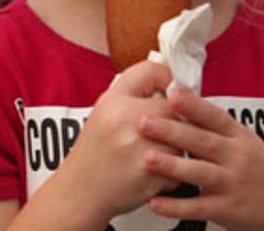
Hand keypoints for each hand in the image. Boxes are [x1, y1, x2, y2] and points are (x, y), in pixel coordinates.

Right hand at [31, 61, 181, 224]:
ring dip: (177, 146)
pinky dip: (172, 171)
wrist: (80, 192)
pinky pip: (181, 165)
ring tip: (154, 153)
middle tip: (161, 131)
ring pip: (183, 137)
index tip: (170, 89)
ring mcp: (140, 147)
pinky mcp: (152, 174)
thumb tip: (168, 83)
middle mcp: (126, 121)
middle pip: (175, 106)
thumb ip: (133, 94)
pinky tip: (152, 172)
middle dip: (175, 118)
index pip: (151, 72)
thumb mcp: (104, 112)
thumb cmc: (94, 153)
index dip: (166, 79)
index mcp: (113, 101)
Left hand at [140, 86, 263, 228]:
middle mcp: (236, 158)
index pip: (215, 116)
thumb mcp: (244, 141)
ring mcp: (232, 184)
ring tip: (147, 158)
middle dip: (172, 130)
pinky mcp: (227, 210)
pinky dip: (176, 206)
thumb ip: (214, 125)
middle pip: (203, 141)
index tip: (172, 93)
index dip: (194, 105)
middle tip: (144, 122)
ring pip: (200, 173)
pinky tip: (156, 201)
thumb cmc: (258, 171)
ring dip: (173, 166)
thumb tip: (178, 97)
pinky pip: (198, 207)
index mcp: (239, 136)